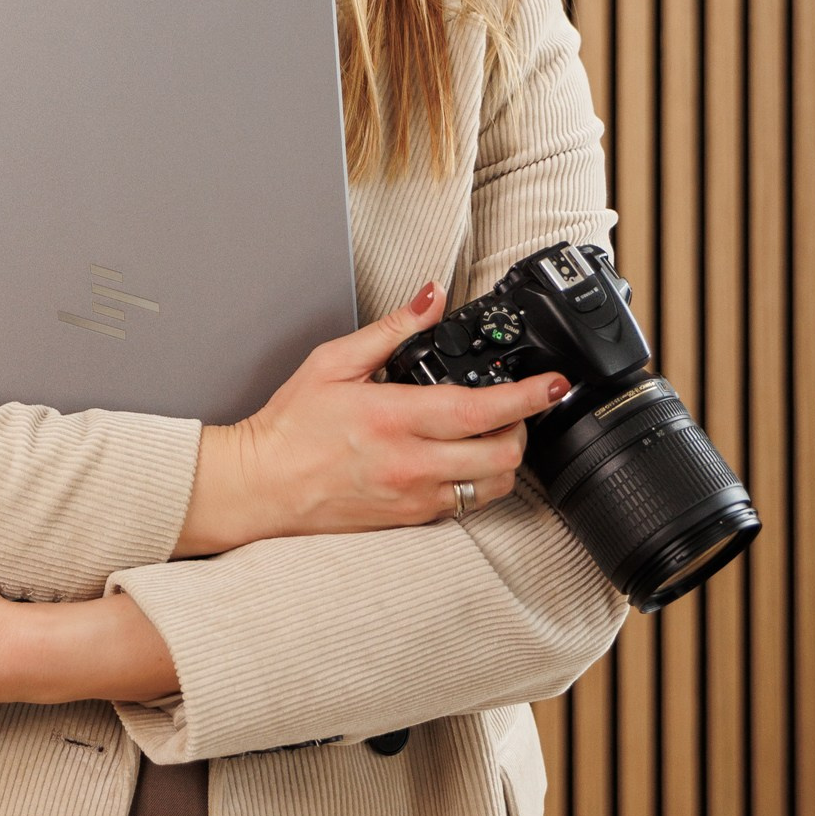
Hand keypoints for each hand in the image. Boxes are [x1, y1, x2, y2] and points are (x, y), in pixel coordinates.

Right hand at [228, 282, 570, 537]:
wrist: (261, 486)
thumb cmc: (290, 426)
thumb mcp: (333, 362)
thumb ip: (391, 329)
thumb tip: (430, 297)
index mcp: (393, 418)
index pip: (480, 410)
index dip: (527, 397)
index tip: (553, 383)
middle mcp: (410, 463)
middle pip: (501, 455)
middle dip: (524, 427)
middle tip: (521, 406)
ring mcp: (414, 496)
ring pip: (493, 486)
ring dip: (506, 458)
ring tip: (495, 433)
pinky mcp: (411, 518)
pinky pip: (466, 505)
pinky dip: (479, 481)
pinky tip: (463, 459)